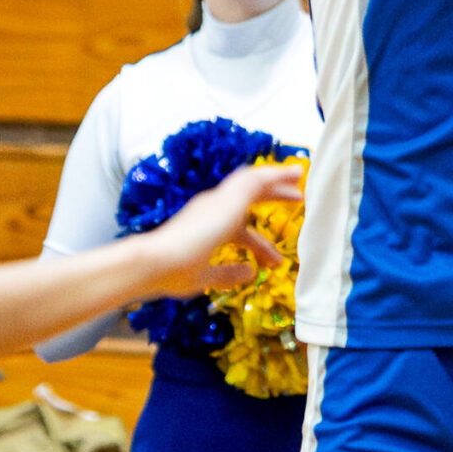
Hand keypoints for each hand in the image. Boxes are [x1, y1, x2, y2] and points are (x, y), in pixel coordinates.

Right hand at [138, 159, 306, 300]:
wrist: (154, 261)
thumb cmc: (172, 272)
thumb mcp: (206, 277)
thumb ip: (228, 274)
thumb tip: (250, 273)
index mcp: (206, 226)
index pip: (239, 231)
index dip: (259, 245)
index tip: (274, 260)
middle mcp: (211, 209)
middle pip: (247, 197)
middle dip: (271, 197)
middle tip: (296, 199)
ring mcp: (217, 202)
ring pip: (252, 181)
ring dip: (275, 178)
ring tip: (297, 175)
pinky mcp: (227, 200)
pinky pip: (256, 180)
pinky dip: (274, 175)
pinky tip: (291, 174)